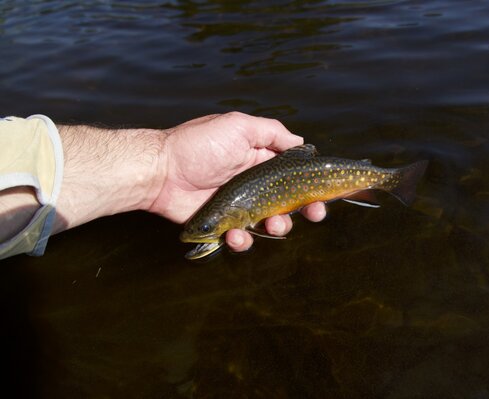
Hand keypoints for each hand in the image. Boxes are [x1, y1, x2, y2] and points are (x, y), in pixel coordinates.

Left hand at [149, 112, 325, 251]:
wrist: (160, 170)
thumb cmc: (198, 145)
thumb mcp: (239, 126)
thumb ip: (272, 133)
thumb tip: (300, 143)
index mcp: (260, 161)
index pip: (294, 176)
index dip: (311, 187)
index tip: (323, 196)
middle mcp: (253, 184)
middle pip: (289, 203)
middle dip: (305, 211)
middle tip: (313, 215)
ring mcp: (239, 207)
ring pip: (269, 224)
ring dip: (277, 228)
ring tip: (270, 226)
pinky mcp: (222, 225)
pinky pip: (241, 239)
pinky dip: (243, 241)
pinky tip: (236, 235)